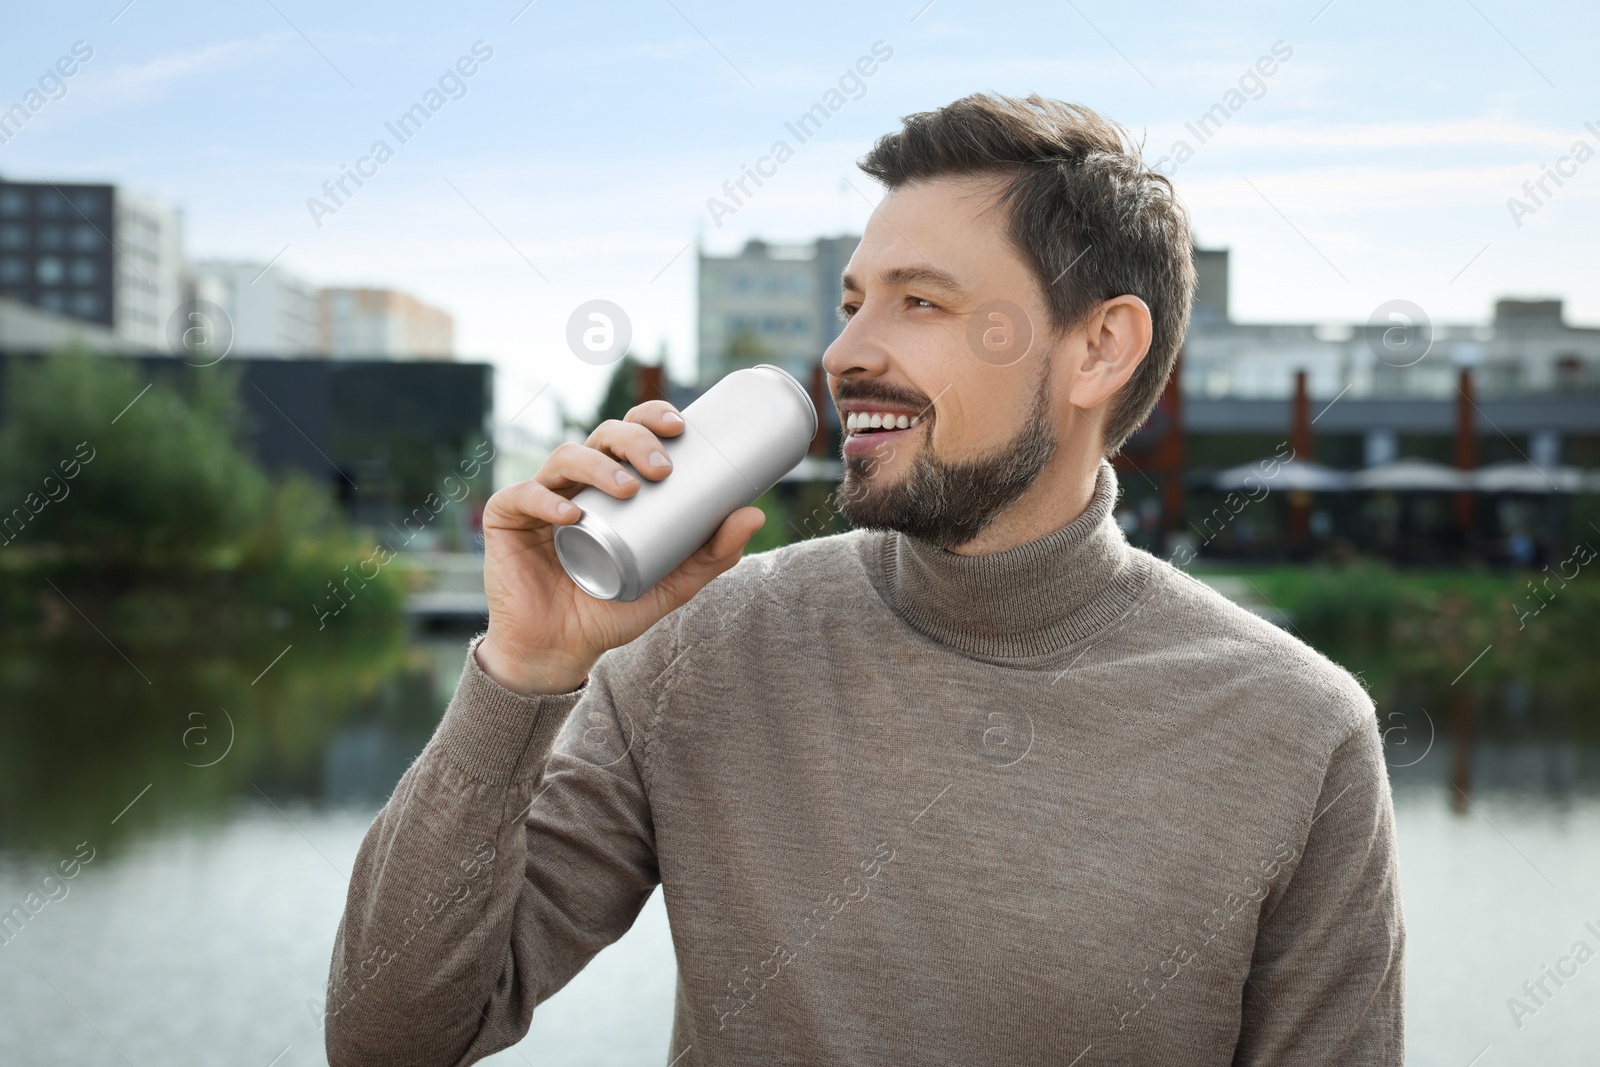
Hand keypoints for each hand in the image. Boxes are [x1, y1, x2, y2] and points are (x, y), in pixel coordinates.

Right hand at [475, 400, 765, 694]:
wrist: (560, 651)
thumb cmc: (613, 609)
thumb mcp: (673, 582)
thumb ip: (712, 554)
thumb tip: (754, 514)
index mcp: (611, 484)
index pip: (630, 435)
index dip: (651, 418)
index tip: (680, 428)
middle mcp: (576, 483)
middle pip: (602, 437)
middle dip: (633, 440)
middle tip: (661, 467)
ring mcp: (540, 498)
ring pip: (565, 459)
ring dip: (598, 465)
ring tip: (627, 487)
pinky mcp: (506, 521)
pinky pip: (522, 498)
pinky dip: (545, 499)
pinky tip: (571, 512)